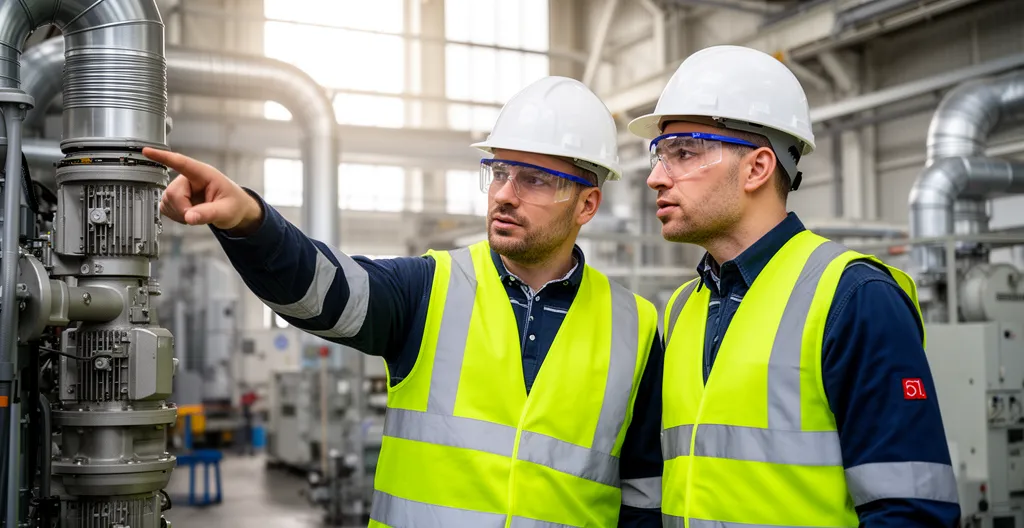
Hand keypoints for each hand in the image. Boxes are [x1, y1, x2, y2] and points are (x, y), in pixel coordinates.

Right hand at [142, 147, 263, 234]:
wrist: (235, 210)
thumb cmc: (234, 204)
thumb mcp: (226, 210)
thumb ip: (208, 214)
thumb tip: (190, 217)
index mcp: (203, 174)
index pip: (181, 163)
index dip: (163, 157)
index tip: (147, 151)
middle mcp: (189, 179)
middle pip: (172, 192)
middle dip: (182, 208)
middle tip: (197, 215)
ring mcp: (181, 188)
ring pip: (167, 201)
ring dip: (179, 213)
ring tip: (197, 213)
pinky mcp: (176, 199)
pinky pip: (166, 207)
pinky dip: (175, 216)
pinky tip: (189, 215)